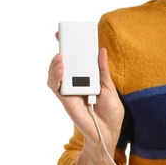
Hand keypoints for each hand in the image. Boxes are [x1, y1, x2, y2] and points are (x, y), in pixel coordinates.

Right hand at [47, 31, 123, 148]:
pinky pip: (55, 87)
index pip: (76, 59)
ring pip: (54, 74)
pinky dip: (56, 77)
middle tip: (61, 38)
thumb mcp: (108, 86)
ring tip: (61, 58)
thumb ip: (102, 70)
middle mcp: (76, 82)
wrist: (108, 130)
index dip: (71, 47)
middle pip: (64, 64)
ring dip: (55, 64)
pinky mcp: (65, 100)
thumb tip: (101, 50)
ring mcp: (69, 91)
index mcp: (87, 77)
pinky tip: (61, 71)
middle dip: (61, 50)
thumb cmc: (110, 110)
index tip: (66, 34)